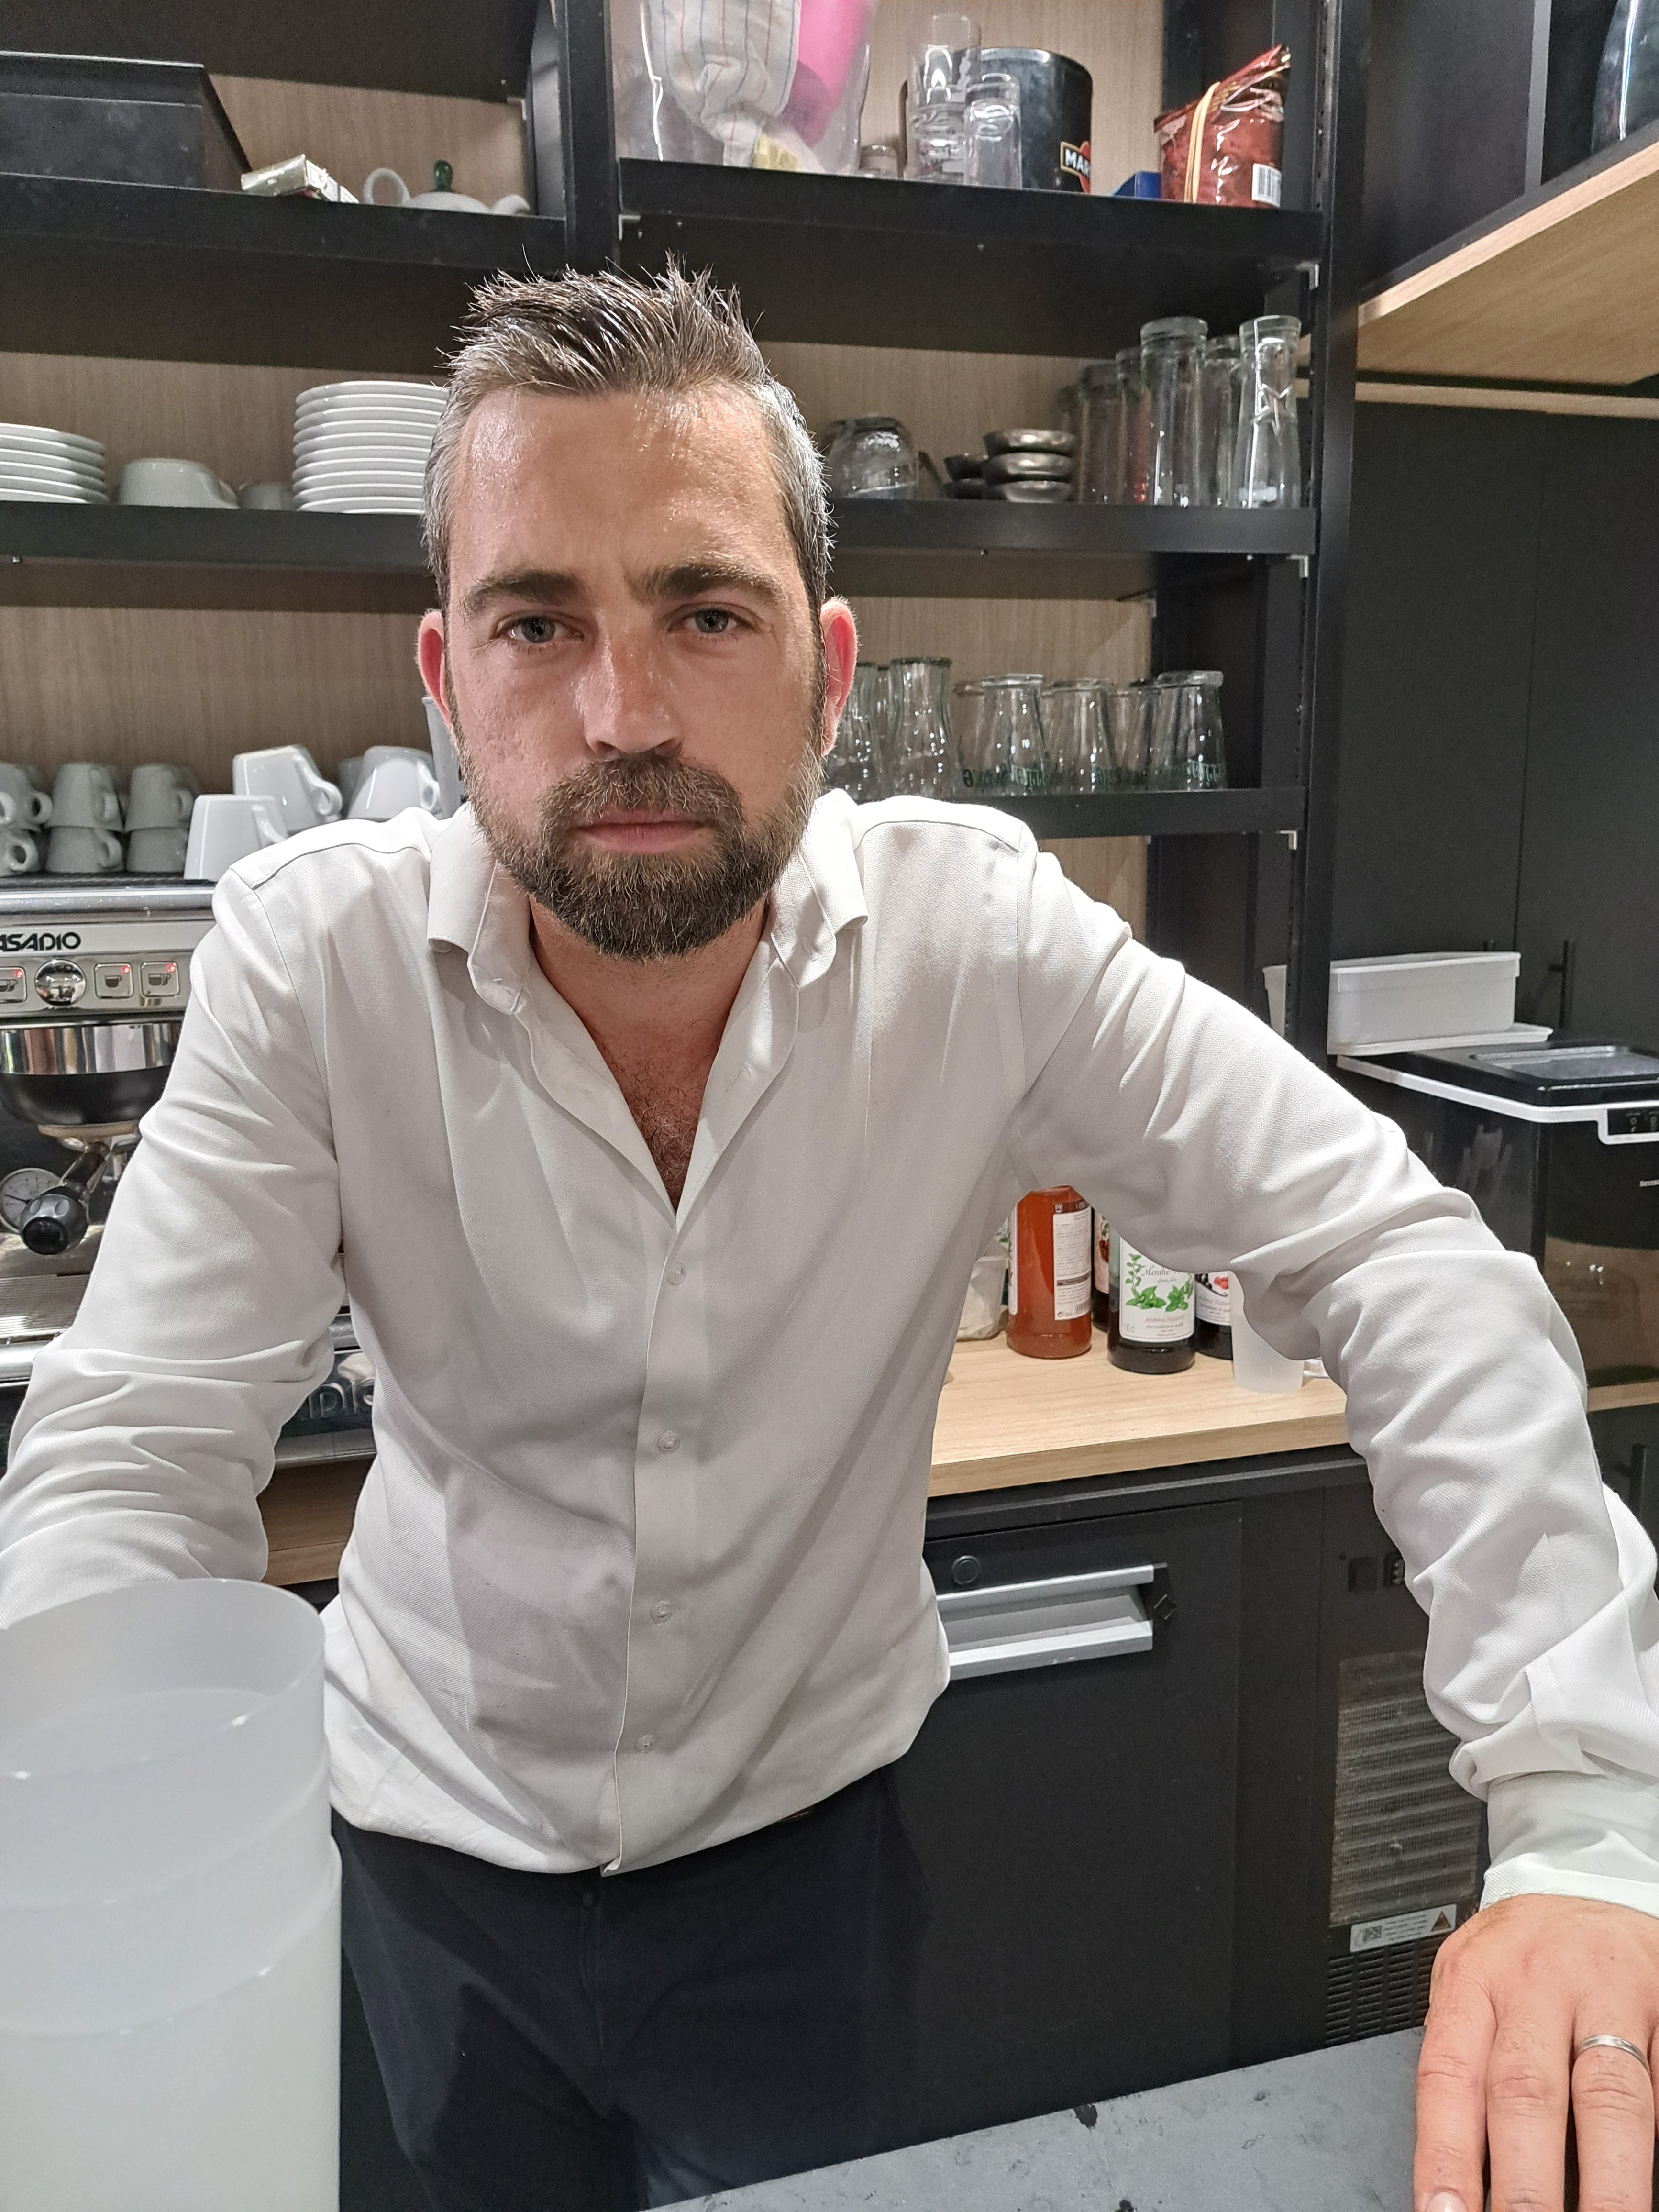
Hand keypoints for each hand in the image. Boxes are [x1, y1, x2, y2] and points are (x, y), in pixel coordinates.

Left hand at [1415, 1894, 1658, 2209]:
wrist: (1585, 1883)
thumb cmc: (1521, 1954)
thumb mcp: (1471, 1985)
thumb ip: (1464, 2063)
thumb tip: (1457, 2170)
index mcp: (1475, 1982)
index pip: (1450, 2076)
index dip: (1446, 2154)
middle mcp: (1538, 1985)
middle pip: (1528, 2093)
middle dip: (1527, 2183)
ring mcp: (1611, 1995)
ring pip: (1610, 2097)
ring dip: (1609, 2179)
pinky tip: (1654, 2182)